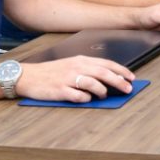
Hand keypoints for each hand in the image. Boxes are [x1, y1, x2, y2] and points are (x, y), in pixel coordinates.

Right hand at [17, 55, 135, 102]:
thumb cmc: (52, 72)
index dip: (121, 71)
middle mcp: (76, 67)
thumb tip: (110, 79)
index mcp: (81, 60)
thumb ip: (89, 70)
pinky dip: (85, 98)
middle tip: (128, 89)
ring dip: (102, 91)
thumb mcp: (71, 65)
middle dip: (119, 81)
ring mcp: (68, 79)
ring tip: (104, 95)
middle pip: (104, 73)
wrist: (28, 76)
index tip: (132, 78)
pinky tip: (86, 99)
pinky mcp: (60, 90)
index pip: (107, 64)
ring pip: (93, 83)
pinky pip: (78, 96)